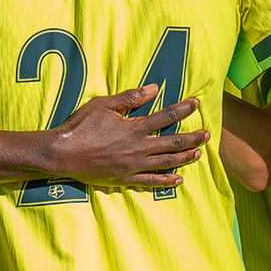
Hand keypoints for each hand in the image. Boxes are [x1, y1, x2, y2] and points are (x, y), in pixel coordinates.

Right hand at [49, 85, 208, 189]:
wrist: (62, 153)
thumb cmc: (80, 126)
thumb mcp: (103, 105)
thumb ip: (130, 98)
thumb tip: (153, 88)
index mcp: (134, 127)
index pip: (166, 117)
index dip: (183, 109)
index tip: (195, 104)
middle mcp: (138, 147)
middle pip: (173, 142)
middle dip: (193, 137)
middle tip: (207, 133)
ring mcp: (133, 165)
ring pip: (166, 162)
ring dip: (185, 157)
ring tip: (199, 153)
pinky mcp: (125, 179)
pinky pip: (151, 181)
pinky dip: (166, 181)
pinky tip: (178, 179)